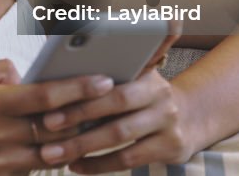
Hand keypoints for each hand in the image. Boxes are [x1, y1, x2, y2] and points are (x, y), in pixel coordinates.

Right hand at [0, 59, 114, 175]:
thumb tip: (24, 75)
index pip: (44, 96)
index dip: (77, 88)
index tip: (103, 79)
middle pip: (55, 127)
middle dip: (86, 113)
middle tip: (112, 100)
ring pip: (51, 152)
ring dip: (73, 137)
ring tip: (94, 120)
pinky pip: (33, 167)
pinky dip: (49, 154)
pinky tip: (59, 141)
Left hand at [33, 69, 198, 173]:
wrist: (191, 116)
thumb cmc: (143, 98)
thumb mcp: (132, 81)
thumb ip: (104, 82)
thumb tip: (55, 85)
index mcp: (145, 73)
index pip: (110, 83)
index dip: (80, 96)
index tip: (49, 106)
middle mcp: (160, 94)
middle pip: (115, 106)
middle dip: (77, 118)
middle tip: (46, 127)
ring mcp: (168, 121)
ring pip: (120, 135)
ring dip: (83, 146)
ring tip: (54, 154)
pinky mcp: (171, 147)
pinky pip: (129, 159)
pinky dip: (99, 165)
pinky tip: (77, 166)